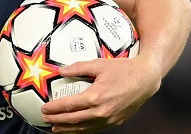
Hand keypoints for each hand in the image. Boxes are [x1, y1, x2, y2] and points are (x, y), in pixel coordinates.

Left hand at [40, 56, 160, 132]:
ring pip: (84, 127)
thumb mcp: (99, 64)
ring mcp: (110, 119)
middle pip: (74, 119)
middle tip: (45, 119)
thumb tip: (61, 71)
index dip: (55, 108)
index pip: (70, 105)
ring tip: (56, 129)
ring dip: (68, 129)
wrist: (146, 79)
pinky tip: (75, 129)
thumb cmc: (123, 70)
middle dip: (57, 120)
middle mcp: (102, 111)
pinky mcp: (116, 122)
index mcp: (96, 96)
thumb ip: (78, 67)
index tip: (44, 108)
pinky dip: (82, 130)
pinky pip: (95, 128)